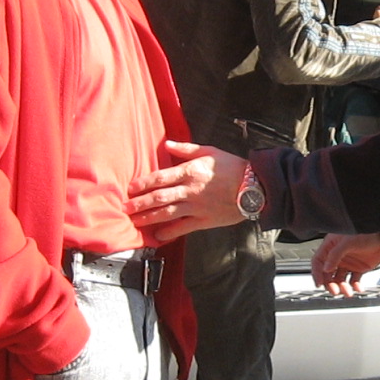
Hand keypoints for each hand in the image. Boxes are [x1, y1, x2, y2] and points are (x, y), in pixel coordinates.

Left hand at [128, 141, 250, 236]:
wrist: (255, 187)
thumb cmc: (233, 167)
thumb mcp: (209, 151)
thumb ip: (185, 149)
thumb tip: (166, 144)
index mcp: (190, 171)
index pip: (159, 178)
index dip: (142, 183)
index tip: (130, 188)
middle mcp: (190, 190)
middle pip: (158, 197)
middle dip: (139, 203)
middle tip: (124, 208)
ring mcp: (196, 207)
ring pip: (166, 213)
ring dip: (148, 218)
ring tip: (134, 221)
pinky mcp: (204, 221)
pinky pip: (183, 228)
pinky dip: (169, 232)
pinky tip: (158, 235)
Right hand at [310, 231, 379, 295]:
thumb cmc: (367, 233)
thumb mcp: (348, 242)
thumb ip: (335, 255)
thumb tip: (326, 269)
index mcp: (331, 246)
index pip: (318, 261)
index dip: (317, 272)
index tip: (319, 284)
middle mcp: (338, 255)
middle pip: (328, 273)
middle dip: (330, 284)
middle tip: (335, 291)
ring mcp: (348, 262)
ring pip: (340, 279)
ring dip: (342, 287)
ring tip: (348, 292)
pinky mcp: (358, 268)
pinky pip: (353, 280)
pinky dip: (355, 286)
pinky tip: (358, 288)